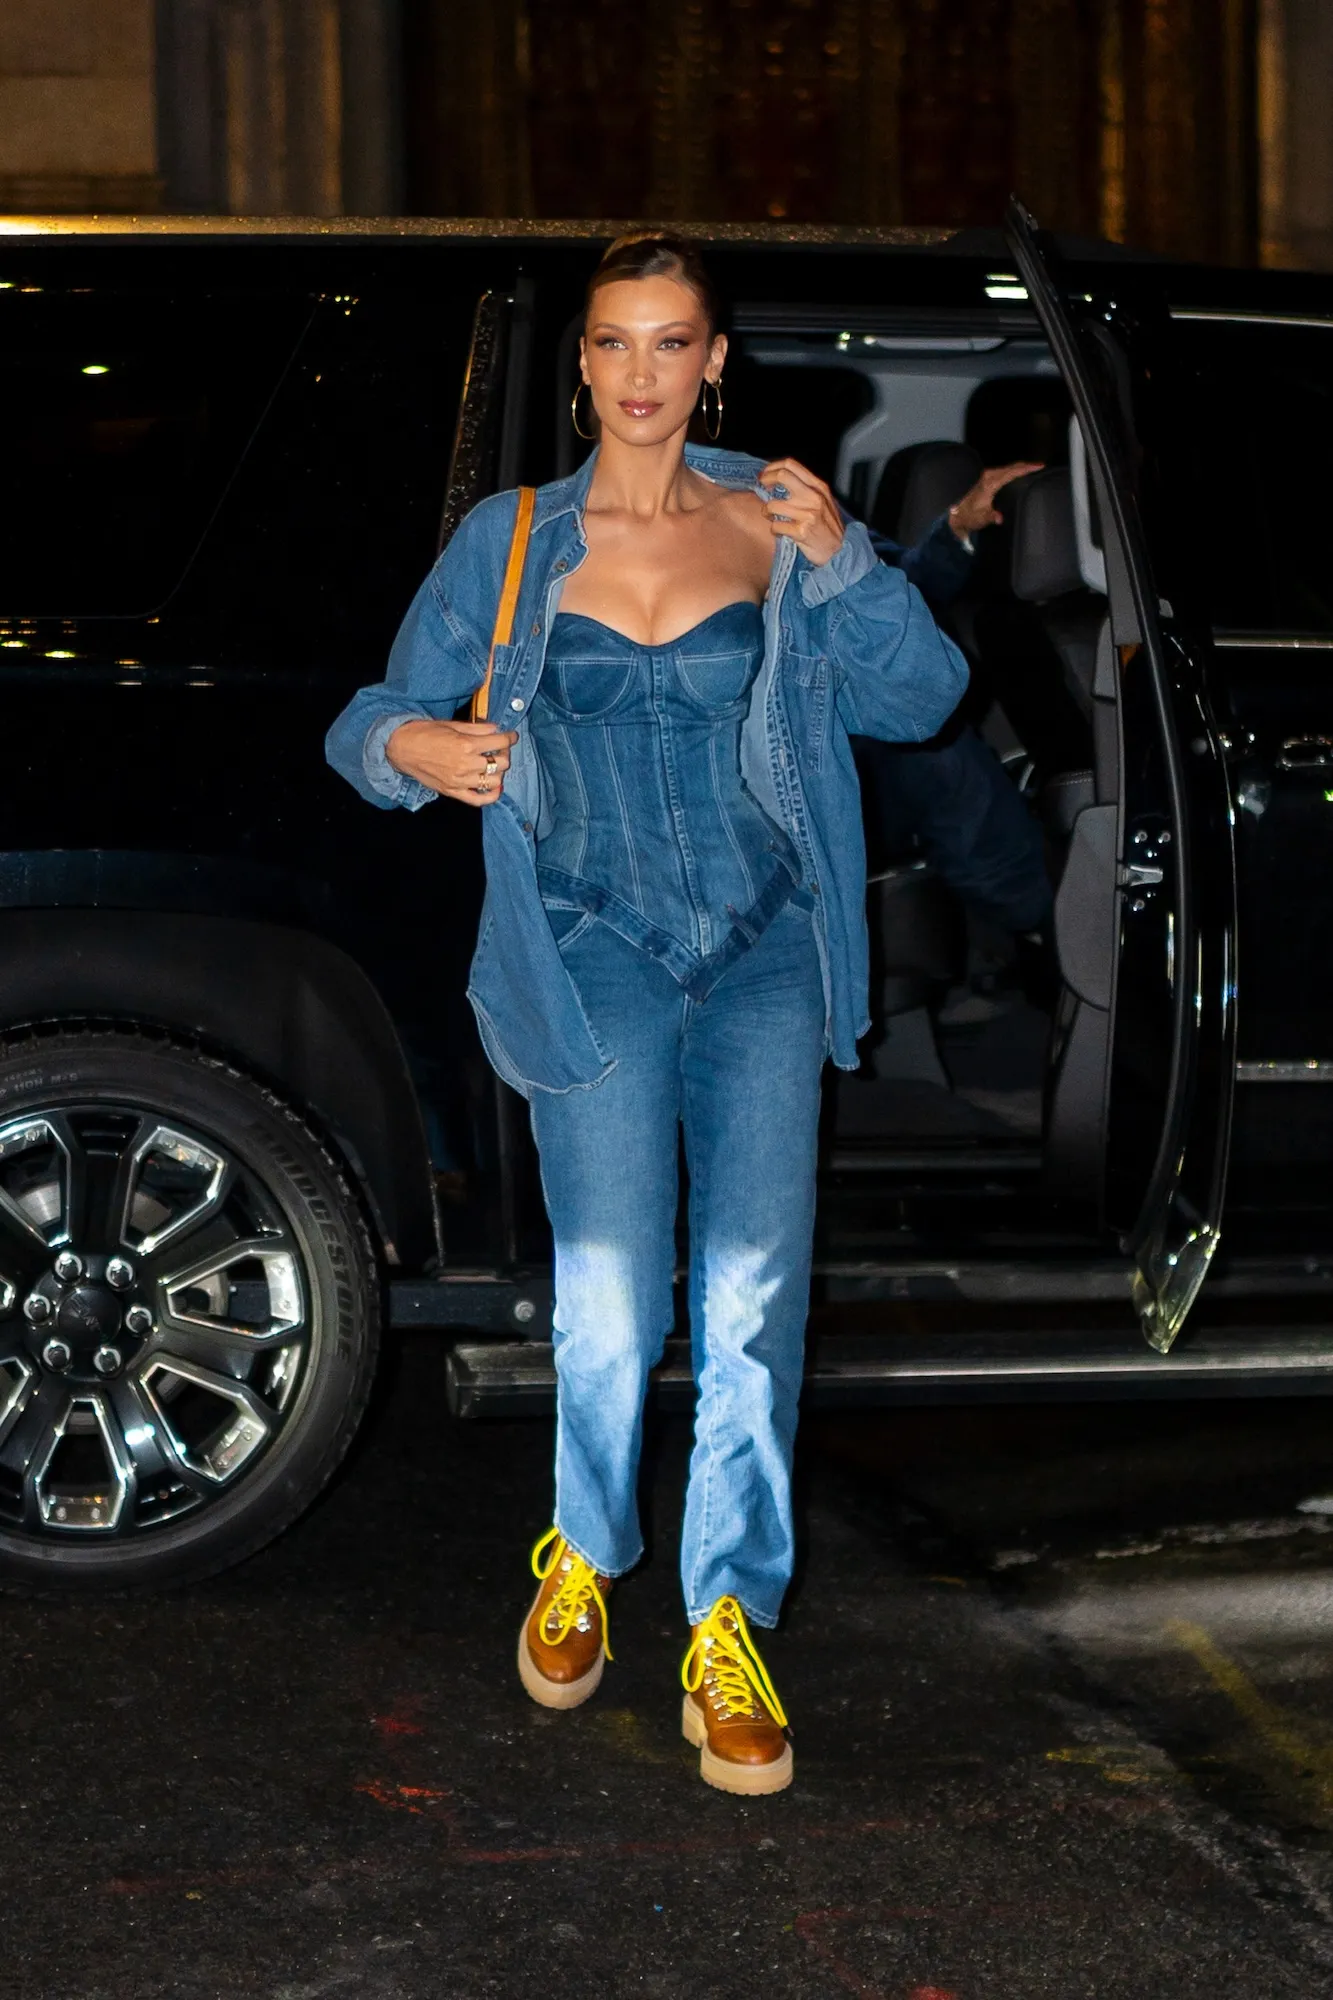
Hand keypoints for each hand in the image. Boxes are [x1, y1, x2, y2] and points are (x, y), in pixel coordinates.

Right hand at [385, 717, 518, 805]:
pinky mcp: (452, 791)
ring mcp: (460, 780)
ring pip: (494, 781)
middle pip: (502, 763)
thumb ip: (477, 728)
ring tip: (493, 765)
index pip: (500, 742)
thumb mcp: (452, 724)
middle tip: (499, 749)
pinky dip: (490, 795)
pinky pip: (478, 800)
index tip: (511, 736)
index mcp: (466, 744)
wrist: (401, 748)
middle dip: (505, 754)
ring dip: (498, 772)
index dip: (510, 738)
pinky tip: (493, 787)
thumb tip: (496, 729)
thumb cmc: (425, 732)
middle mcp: (466, 764)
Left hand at [758, 458, 844, 565]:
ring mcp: (808, 514)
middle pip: (782, 476)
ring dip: (766, 511)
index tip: (765, 476)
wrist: (840, 551)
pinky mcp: (801, 532)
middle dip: (765, 481)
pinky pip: (776, 526)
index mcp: (818, 487)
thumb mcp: (823, 501)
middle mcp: (814, 497)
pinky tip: (780, 532)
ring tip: (771, 516)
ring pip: (772, 504)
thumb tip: (778, 480)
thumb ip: (806, 489)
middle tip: (761, 489)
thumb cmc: (828, 528)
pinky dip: (774, 530)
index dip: (772, 468)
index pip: (790, 464)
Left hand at [948, 461, 1044, 538]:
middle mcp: (989, 476)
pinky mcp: (986, 478)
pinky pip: (1004, 471)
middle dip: (1026, 465)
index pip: (1012, 472)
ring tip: (1033, 468)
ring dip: (1020, 467)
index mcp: (990, 483)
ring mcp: (987, 476)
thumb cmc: (969, 516)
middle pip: (1012, 467)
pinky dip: (1014, 470)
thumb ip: (991, 517)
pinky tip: (1019, 473)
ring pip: (1008, 468)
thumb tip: (999, 518)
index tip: (1039, 466)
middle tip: (1040, 466)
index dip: (1027, 469)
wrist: (957, 515)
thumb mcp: (981, 518)